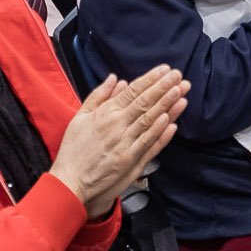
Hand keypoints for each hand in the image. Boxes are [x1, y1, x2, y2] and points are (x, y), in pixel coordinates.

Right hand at [50, 67, 189, 217]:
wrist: (70, 181)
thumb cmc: (74, 149)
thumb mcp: (79, 117)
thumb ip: (98, 96)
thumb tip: (115, 79)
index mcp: (105, 113)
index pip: (133, 91)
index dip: (151, 79)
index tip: (165, 70)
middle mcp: (117, 126)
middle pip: (145, 103)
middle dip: (164, 87)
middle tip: (178, 75)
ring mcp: (125, 144)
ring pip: (150, 121)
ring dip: (167, 106)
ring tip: (180, 92)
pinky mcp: (130, 161)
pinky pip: (149, 144)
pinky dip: (160, 133)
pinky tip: (171, 121)